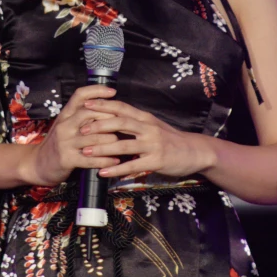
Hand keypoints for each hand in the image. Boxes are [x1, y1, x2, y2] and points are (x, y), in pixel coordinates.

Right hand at [24, 85, 120, 186]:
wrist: (38, 164)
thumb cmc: (60, 142)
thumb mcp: (67, 125)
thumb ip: (82, 115)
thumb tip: (107, 106)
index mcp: (65, 114)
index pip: (80, 95)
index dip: (97, 91)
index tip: (113, 91)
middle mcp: (64, 125)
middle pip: (89, 113)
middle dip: (109, 116)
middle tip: (124, 121)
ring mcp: (65, 142)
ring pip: (93, 137)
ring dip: (111, 140)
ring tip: (123, 143)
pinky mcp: (67, 159)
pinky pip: (90, 159)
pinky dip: (105, 160)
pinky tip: (116, 161)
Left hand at [80, 99, 213, 178]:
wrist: (194, 151)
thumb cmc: (170, 138)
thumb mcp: (152, 125)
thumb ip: (135, 122)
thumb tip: (112, 118)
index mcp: (144, 117)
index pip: (121, 107)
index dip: (103, 105)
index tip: (85, 103)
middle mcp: (147, 127)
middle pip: (120, 122)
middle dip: (99, 125)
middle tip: (81, 129)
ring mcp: (152, 144)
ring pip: (123, 144)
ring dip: (103, 148)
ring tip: (85, 152)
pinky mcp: (156, 160)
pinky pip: (132, 165)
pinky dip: (116, 169)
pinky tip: (103, 172)